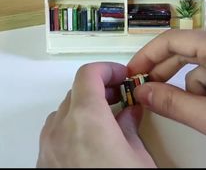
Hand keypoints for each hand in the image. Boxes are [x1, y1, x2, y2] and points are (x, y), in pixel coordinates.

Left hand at [36, 62, 155, 167]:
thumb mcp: (138, 158)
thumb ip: (131, 127)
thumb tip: (130, 113)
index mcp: (86, 119)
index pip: (89, 73)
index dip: (108, 69)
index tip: (122, 76)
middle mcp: (61, 129)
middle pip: (77, 91)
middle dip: (99, 89)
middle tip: (120, 96)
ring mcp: (48, 147)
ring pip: (64, 111)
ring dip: (84, 108)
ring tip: (106, 120)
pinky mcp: (43, 163)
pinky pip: (55, 133)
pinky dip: (71, 127)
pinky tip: (89, 141)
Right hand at [128, 29, 205, 149]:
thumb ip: (173, 104)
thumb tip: (142, 93)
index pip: (170, 40)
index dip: (146, 56)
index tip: (132, 73)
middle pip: (182, 52)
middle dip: (164, 74)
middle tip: (145, 91)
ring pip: (197, 68)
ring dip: (192, 91)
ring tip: (205, 112)